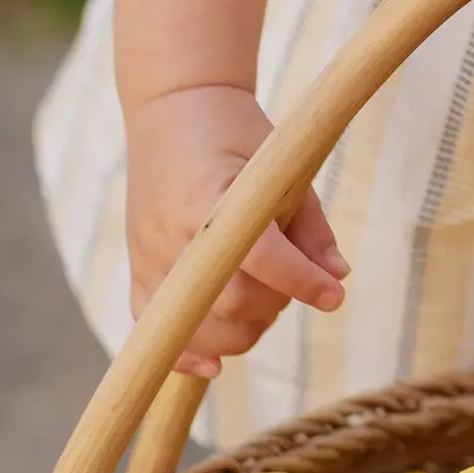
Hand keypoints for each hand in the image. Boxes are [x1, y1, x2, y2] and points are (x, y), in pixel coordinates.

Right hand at [124, 83, 348, 378]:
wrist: (174, 107)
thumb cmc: (234, 130)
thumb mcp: (281, 162)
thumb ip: (308, 225)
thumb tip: (337, 278)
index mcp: (209, 197)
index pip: (261, 257)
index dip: (302, 280)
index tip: (334, 296)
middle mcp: (173, 235)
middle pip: (231, 303)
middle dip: (277, 302)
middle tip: (296, 277)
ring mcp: (149, 258)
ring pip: (198, 330)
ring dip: (243, 328)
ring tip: (264, 293)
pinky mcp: (137, 271)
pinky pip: (154, 332)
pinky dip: (185, 355)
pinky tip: (213, 365)